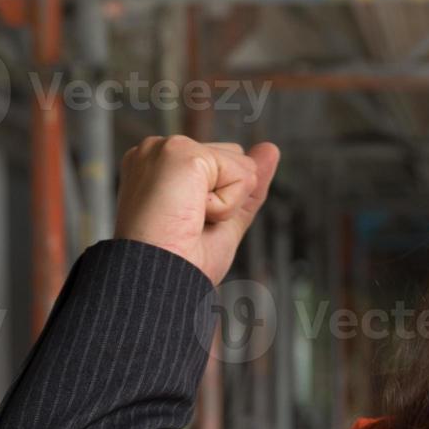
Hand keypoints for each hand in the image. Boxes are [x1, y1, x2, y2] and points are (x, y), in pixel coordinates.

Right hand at [115, 136, 280, 286]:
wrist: (160, 280)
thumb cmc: (181, 260)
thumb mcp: (225, 220)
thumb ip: (247, 185)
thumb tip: (271, 149)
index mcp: (160, 167)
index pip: (222, 165)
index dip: (224, 201)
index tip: (189, 224)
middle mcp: (157, 151)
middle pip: (235, 157)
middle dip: (228, 197)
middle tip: (191, 223)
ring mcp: (165, 148)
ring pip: (241, 164)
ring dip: (227, 203)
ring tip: (190, 219)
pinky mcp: (179, 152)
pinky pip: (241, 173)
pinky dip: (227, 204)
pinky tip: (193, 213)